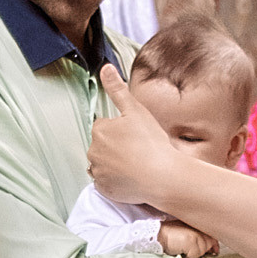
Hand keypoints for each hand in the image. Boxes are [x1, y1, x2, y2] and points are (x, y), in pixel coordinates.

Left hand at [89, 63, 182, 207]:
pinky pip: (106, 183)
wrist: (162, 177)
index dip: (121, 130)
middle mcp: (93, 152)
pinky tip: (131, 178)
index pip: (105, 127)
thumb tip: (105, 68)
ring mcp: (98, 172)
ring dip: (114, 164)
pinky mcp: (104, 190)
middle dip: (115, 147)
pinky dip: (115, 181)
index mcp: (99, 131)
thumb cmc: (151, 142)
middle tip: (138, 150)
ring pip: (103, 164)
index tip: (136, 135)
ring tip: (136, 165)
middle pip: (102, 146)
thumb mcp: (136, 110)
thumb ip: (117, 89)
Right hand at [157, 220, 218, 257]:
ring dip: (195, 254)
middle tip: (192, 252)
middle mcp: (198, 227)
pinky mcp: (191, 241)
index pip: (212, 235)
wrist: (157, 236)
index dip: (214, 244)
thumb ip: (198, 238)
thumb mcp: (186, 233)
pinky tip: (181, 252)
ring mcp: (195, 234)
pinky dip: (189, 257)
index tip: (215, 252)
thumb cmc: (169, 236)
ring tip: (183, 250)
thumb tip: (211, 249)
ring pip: (203, 250)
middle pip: (210, 243)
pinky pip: (195, 255)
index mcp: (198, 224)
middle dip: (204, 251)